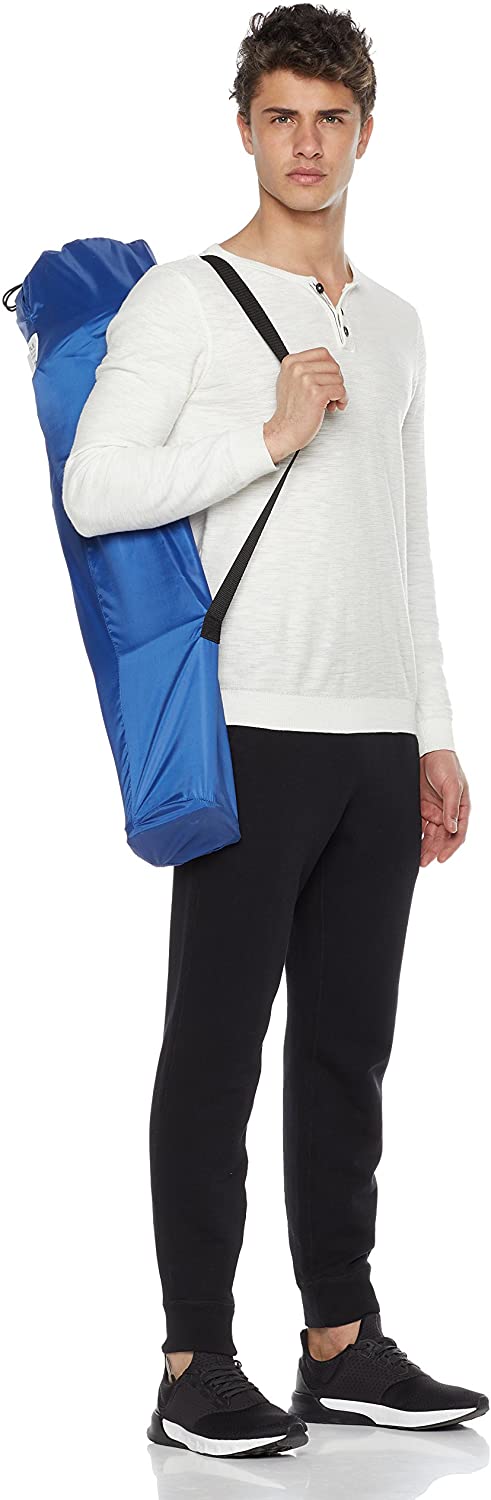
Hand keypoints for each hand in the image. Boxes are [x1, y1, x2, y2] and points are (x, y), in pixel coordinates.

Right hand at [263, 346, 347, 462]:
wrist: (284, 430)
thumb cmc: (289, 411)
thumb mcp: (289, 381)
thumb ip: (304, 369)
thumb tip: (323, 366)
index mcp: (291, 362)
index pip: (322, 353)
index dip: (331, 366)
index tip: (330, 377)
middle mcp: (298, 369)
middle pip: (333, 366)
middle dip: (337, 380)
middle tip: (332, 392)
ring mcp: (307, 380)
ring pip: (339, 379)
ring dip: (339, 392)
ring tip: (331, 401)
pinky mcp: (316, 394)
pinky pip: (340, 391)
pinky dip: (341, 400)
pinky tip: (334, 405)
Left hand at [419, 749, 469, 865]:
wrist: (426, 749)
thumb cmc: (445, 763)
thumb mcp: (453, 784)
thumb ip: (451, 807)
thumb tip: (452, 828)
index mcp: (460, 808)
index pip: (457, 833)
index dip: (450, 848)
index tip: (440, 858)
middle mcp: (447, 812)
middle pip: (442, 837)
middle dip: (433, 850)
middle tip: (423, 862)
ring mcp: (434, 810)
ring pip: (429, 834)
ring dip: (423, 847)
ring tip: (416, 859)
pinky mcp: (420, 807)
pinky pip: (417, 825)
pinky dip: (414, 835)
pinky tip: (408, 844)